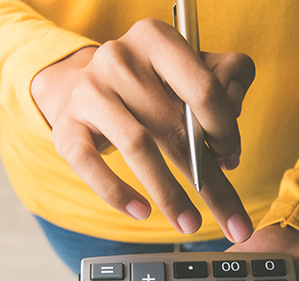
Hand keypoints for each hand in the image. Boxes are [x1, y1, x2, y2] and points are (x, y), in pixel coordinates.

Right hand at [30, 18, 255, 242]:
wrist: (81, 87)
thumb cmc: (149, 85)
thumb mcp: (190, 71)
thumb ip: (228, 83)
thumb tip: (231, 142)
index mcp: (155, 39)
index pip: (203, 89)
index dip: (225, 130)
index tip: (231, 158)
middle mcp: (118, 59)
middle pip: (175, 127)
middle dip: (209, 181)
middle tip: (232, 222)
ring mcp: (88, 92)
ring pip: (137, 146)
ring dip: (169, 193)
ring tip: (189, 224)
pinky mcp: (66, 127)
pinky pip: (90, 165)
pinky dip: (117, 193)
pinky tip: (141, 212)